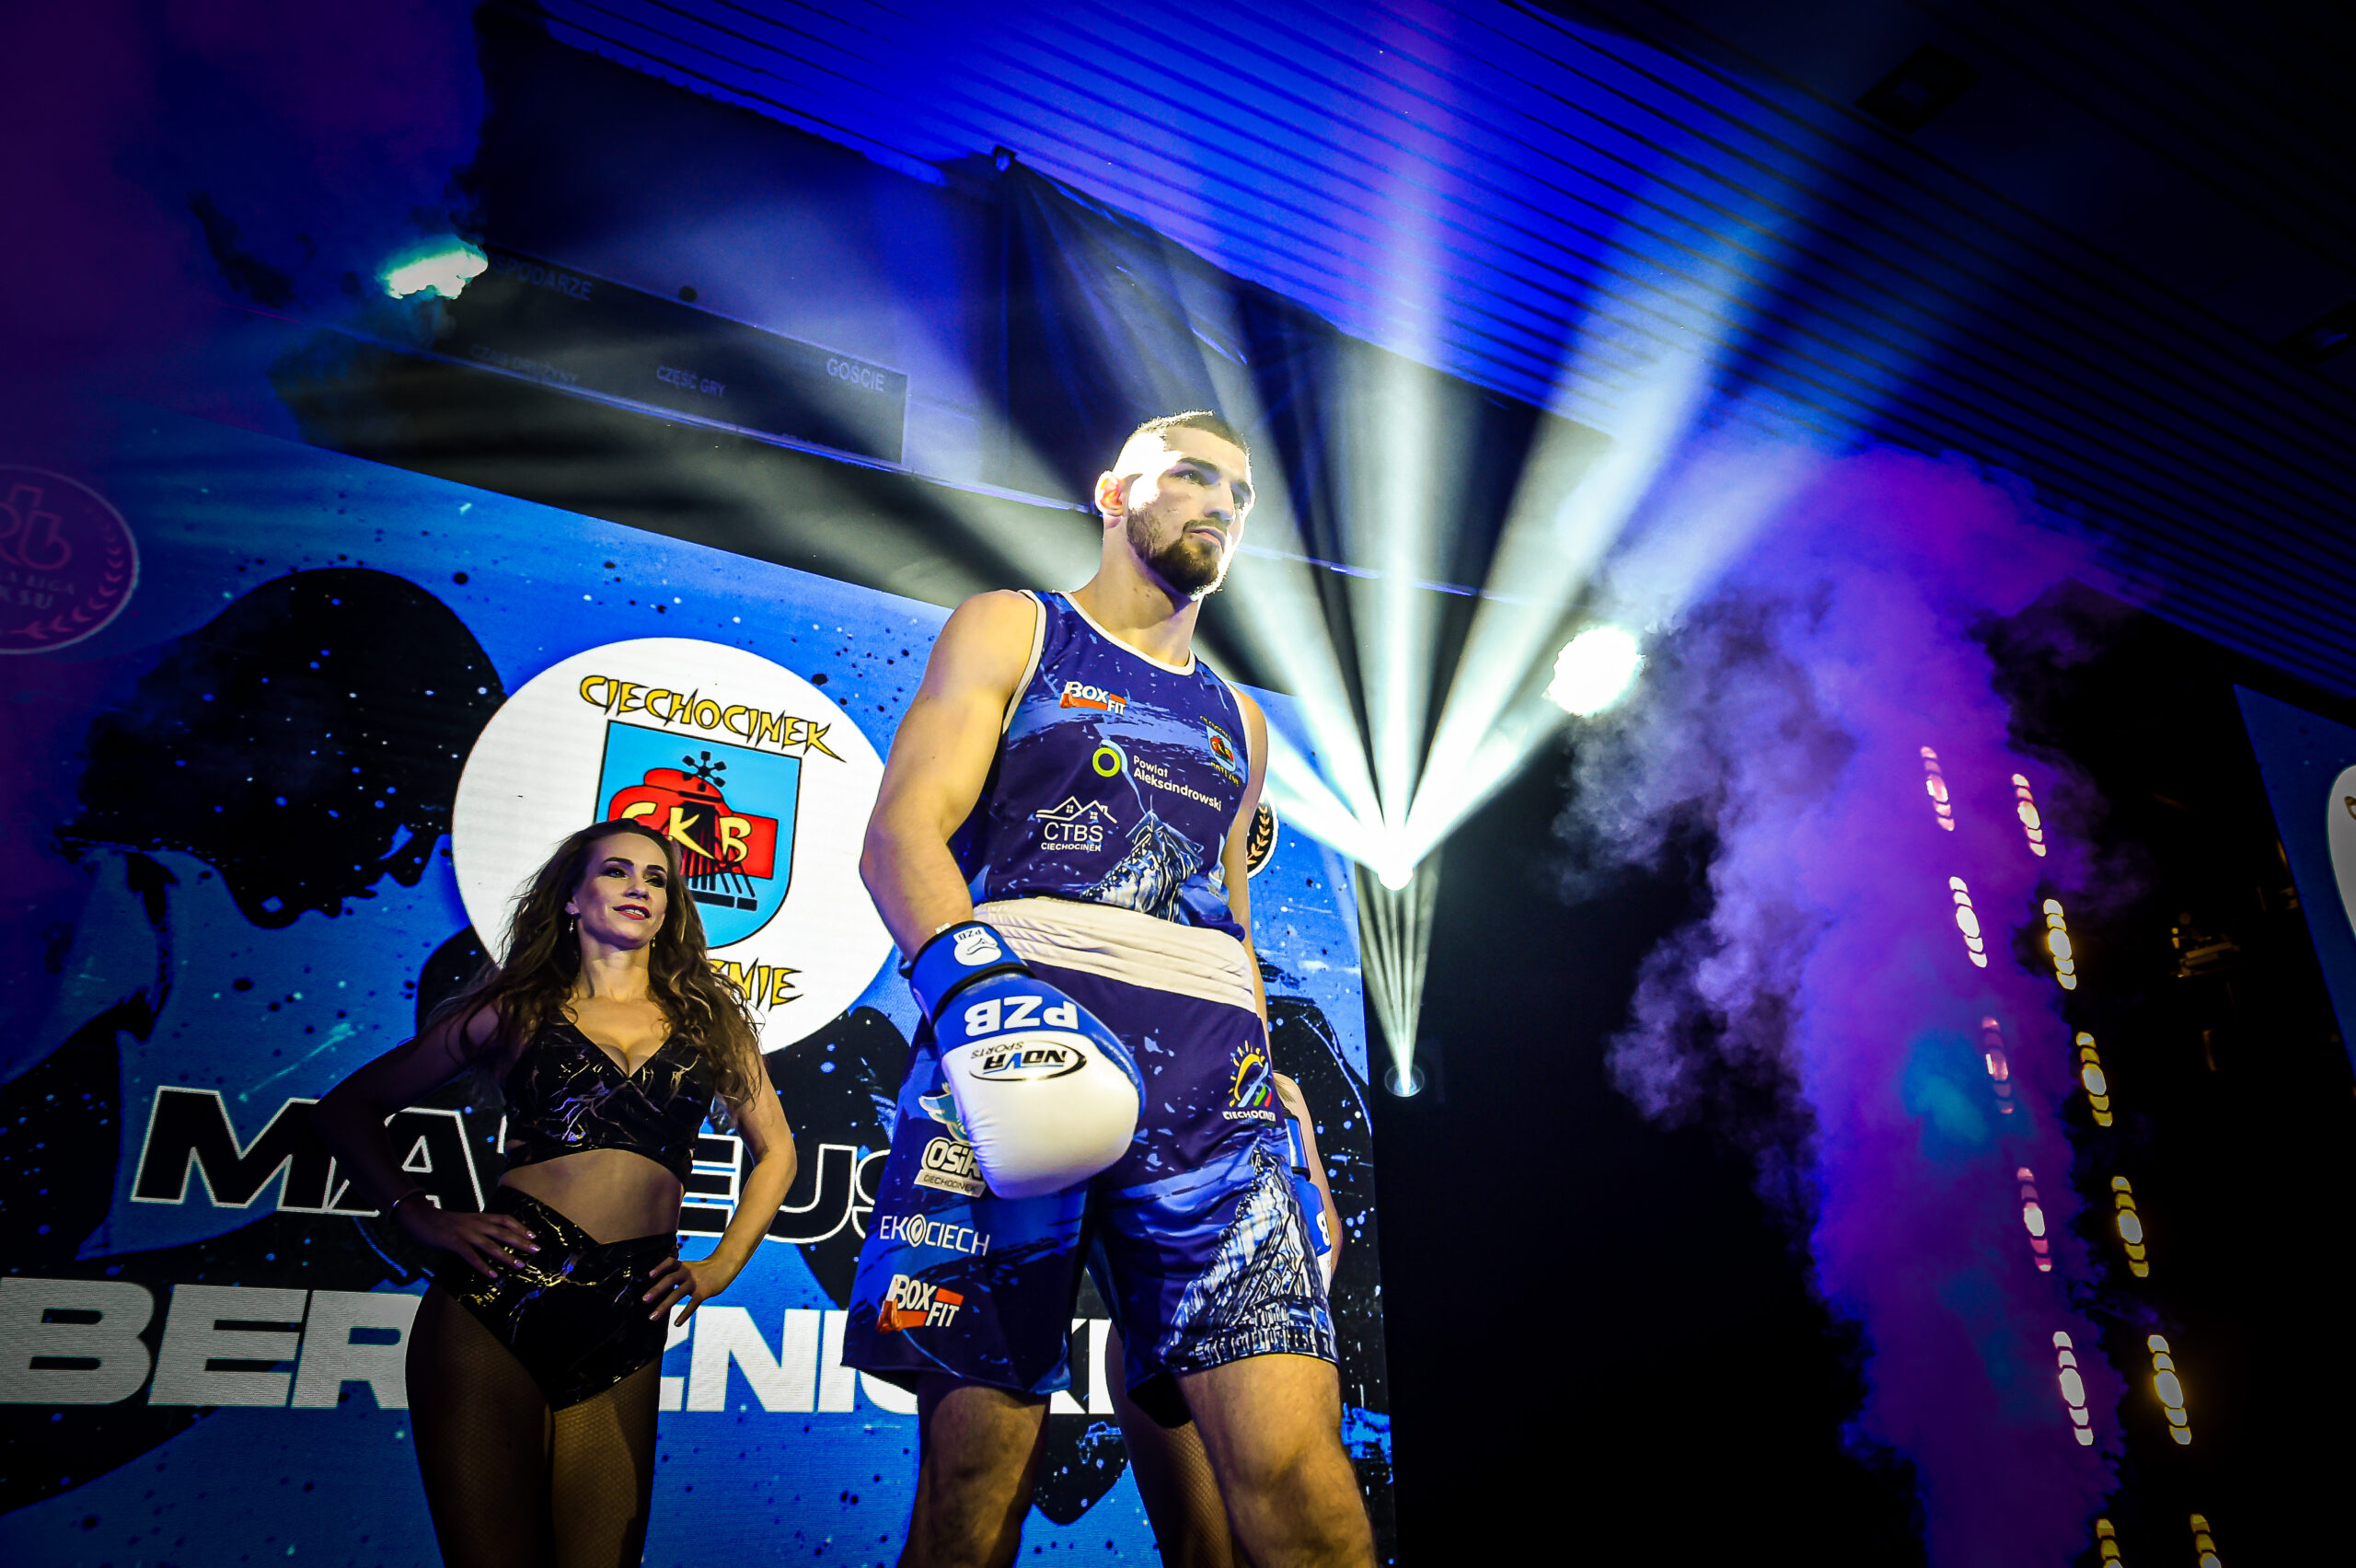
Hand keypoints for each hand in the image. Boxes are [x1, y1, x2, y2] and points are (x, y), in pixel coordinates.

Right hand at [395, 1199, 537, 1277]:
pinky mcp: (453, 1242)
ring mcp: (465, 1232)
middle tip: (536, 1251)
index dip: (520, 1227)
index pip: (505, 1219)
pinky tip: (493, 1275)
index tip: (533, 1236)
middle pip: (504, 1232)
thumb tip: (490, 1242)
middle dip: (521, 1242)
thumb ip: (477, 1229)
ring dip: (507, 1256)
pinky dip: (483, 1266)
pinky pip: (471, 1255)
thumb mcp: (464, 1222)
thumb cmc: (442, 1223)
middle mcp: (476, 1223)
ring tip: (520, 1266)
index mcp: (479, 1217)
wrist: (418, 1216)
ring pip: (491, 1244)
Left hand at [644, 1252, 737, 1324]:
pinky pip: (692, 1304)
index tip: (650, 1275)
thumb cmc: (705, 1269)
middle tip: (644, 1300)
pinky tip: (677, 1323)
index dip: (660, 1268)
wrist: (725, 1266)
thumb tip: (660, 1287)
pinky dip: (684, 1314)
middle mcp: (687, 1273)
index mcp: (683, 1266)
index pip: (670, 1263)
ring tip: (652, 1317)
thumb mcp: (690, 1268)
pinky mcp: (703, 1292)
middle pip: (670, 1279)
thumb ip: (677, 1275)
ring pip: (678, 1294)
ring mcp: (695, 1283)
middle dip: (657, 1290)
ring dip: (664, 1306)